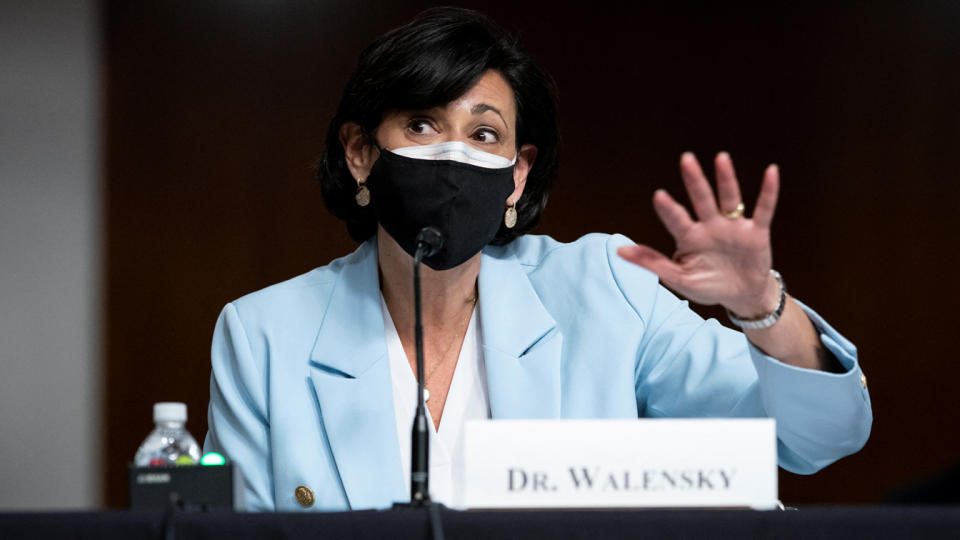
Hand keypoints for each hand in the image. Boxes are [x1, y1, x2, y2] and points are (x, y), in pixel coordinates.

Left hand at [617, 152, 779, 317]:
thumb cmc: (707, 284)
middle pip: (701, 199)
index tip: (659, 196)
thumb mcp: (678, 278)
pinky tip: (771, 172)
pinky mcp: (756, 232)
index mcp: (689, 237)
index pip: (676, 219)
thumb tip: (619, 251)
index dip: (669, 209)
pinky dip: (768, 191)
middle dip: (694, 181)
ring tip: (721, 158)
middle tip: (686, 159)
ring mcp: (733, 227)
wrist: (741, 296)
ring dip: (726, 179)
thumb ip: (652, 263)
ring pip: (729, 198)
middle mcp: (710, 226)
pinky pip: (763, 208)